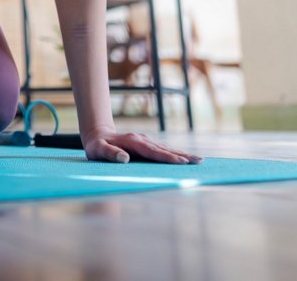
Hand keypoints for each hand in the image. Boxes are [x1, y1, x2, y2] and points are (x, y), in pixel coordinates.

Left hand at [82, 127, 202, 164]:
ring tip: (198, 160)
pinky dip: (176, 153)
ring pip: (166, 148)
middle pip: (165, 149)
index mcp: (133, 142)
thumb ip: (109, 154)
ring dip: (182, 154)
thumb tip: (124, 158)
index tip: (182, 162)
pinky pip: (163, 149)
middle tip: (199, 161)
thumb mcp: (97, 150)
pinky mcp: (146, 144)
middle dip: (182, 155)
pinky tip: (185, 158)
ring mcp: (145, 140)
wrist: (98, 134)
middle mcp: (142, 139)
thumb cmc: (97, 145)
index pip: (153, 152)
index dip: (168, 157)